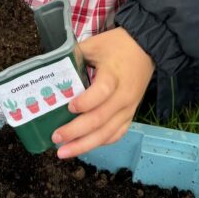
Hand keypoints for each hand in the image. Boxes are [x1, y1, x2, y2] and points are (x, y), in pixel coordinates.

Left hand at [52, 28, 154, 159]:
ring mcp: (129, 108)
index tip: (69, 107)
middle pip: (100, 119)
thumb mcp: (95, 44)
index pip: (101, 92)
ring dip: (85, 145)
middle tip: (56, 137)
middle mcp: (123, 96)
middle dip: (76, 132)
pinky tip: (84, 147)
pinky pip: (116, 134)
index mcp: (114, 75)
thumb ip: (74, 55)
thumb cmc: (118, 45)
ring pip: (108, 133)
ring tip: (64, 152)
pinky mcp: (131, 114)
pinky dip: (100, 142)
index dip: (85, 102)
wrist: (147, 48)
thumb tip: (51, 67)